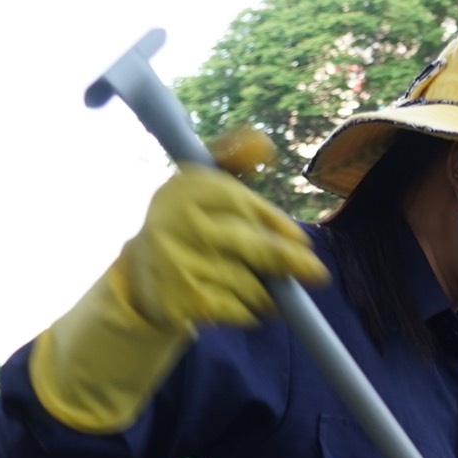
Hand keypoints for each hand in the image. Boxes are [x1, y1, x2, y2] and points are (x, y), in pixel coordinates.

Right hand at [30, 130, 326, 434]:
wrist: (141, 278)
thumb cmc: (187, 226)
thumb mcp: (202, 185)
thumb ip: (233, 159)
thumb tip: (264, 145)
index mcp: (183, 189)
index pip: (241, 203)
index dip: (276, 224)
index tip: (302, 241)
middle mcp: (175, 223)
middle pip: (250, 246)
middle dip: (289, 262)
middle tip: (317, 274)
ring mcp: (176, 264)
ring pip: (247, 283)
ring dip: (269, 293)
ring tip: (273, 293)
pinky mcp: (180, 301)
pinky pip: (234, 309)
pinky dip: (249, 311)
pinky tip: (249, 308)